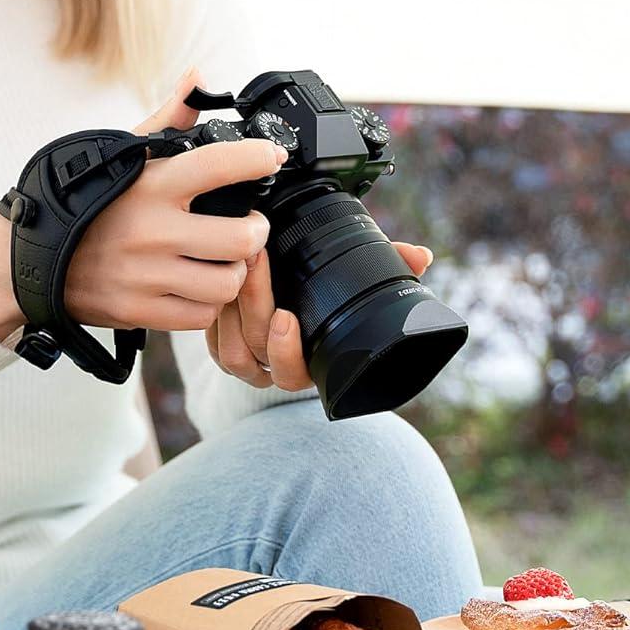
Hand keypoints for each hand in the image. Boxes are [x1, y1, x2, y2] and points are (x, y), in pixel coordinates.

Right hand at [59, 66, 278, 333]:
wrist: (29, 261)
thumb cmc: (83, 205)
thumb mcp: (119, 157)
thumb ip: (166, 120)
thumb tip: (196, 78)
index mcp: (151, 186)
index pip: (219, 165)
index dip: (256, 158)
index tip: (271, 156)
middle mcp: (152, 230)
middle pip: (242, 238)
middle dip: (256, 231)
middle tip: (249, 226)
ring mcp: (146, 275)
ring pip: (228, 282)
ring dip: (234, 271)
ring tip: (223, 260)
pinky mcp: (139, 310)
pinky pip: (201, 314)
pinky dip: (208, 302)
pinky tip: (198, 285)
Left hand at [207, 239, 434, 390]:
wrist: (286, 302)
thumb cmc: (325, 295)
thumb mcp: (354, 280)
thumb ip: (388, 266)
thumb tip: (420, 255)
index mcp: (309, 365)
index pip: (294, 374)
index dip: (288, 351)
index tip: (287, 316)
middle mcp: (274, 369)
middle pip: (256, 348)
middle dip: (256, 300)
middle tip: (257, 256)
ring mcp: (244, 360)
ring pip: (229, 344)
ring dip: (231, 300)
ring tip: (238, 256)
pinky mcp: (218, 345)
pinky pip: (209, 336)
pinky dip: (212, 307)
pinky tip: (218, 271)